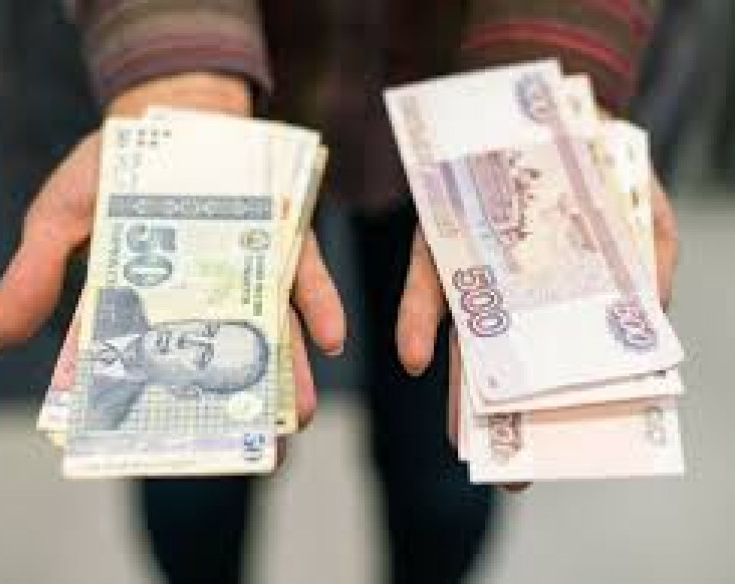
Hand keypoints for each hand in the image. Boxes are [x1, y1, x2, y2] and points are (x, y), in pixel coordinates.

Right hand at [0, 72, 344, 431]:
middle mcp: (203, 302)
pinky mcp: (285, 245)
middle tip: (254, 457)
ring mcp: (248, 276)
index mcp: (147, 306)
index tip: (160, 449)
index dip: (153, 409)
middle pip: (219, 365)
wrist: (173, 116)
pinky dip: (320, 307)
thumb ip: (36, 270)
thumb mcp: (61, 213)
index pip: (147, 368)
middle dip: (237, 408)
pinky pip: (306, 281)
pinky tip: (331, 341)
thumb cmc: (114, 169)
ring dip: (288, 376)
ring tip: (297, 420)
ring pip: (271, 336)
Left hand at [395, 178, 678, 489]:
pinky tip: (414, 359)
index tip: (561, 455)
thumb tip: (652, 311)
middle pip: (514, 363)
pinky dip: (420, 321)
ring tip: (459, 440)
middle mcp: (518, 292)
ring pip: (466, 339)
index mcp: (567, 293)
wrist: (542, 102)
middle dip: (509, 418)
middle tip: (510, 475)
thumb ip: (652, 259)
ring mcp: (475, 269)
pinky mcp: (438, 240)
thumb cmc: (601, 158)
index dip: (563, 406)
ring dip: (458, 388)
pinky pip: (427, 285)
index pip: (566, 360)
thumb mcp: (643, 206)